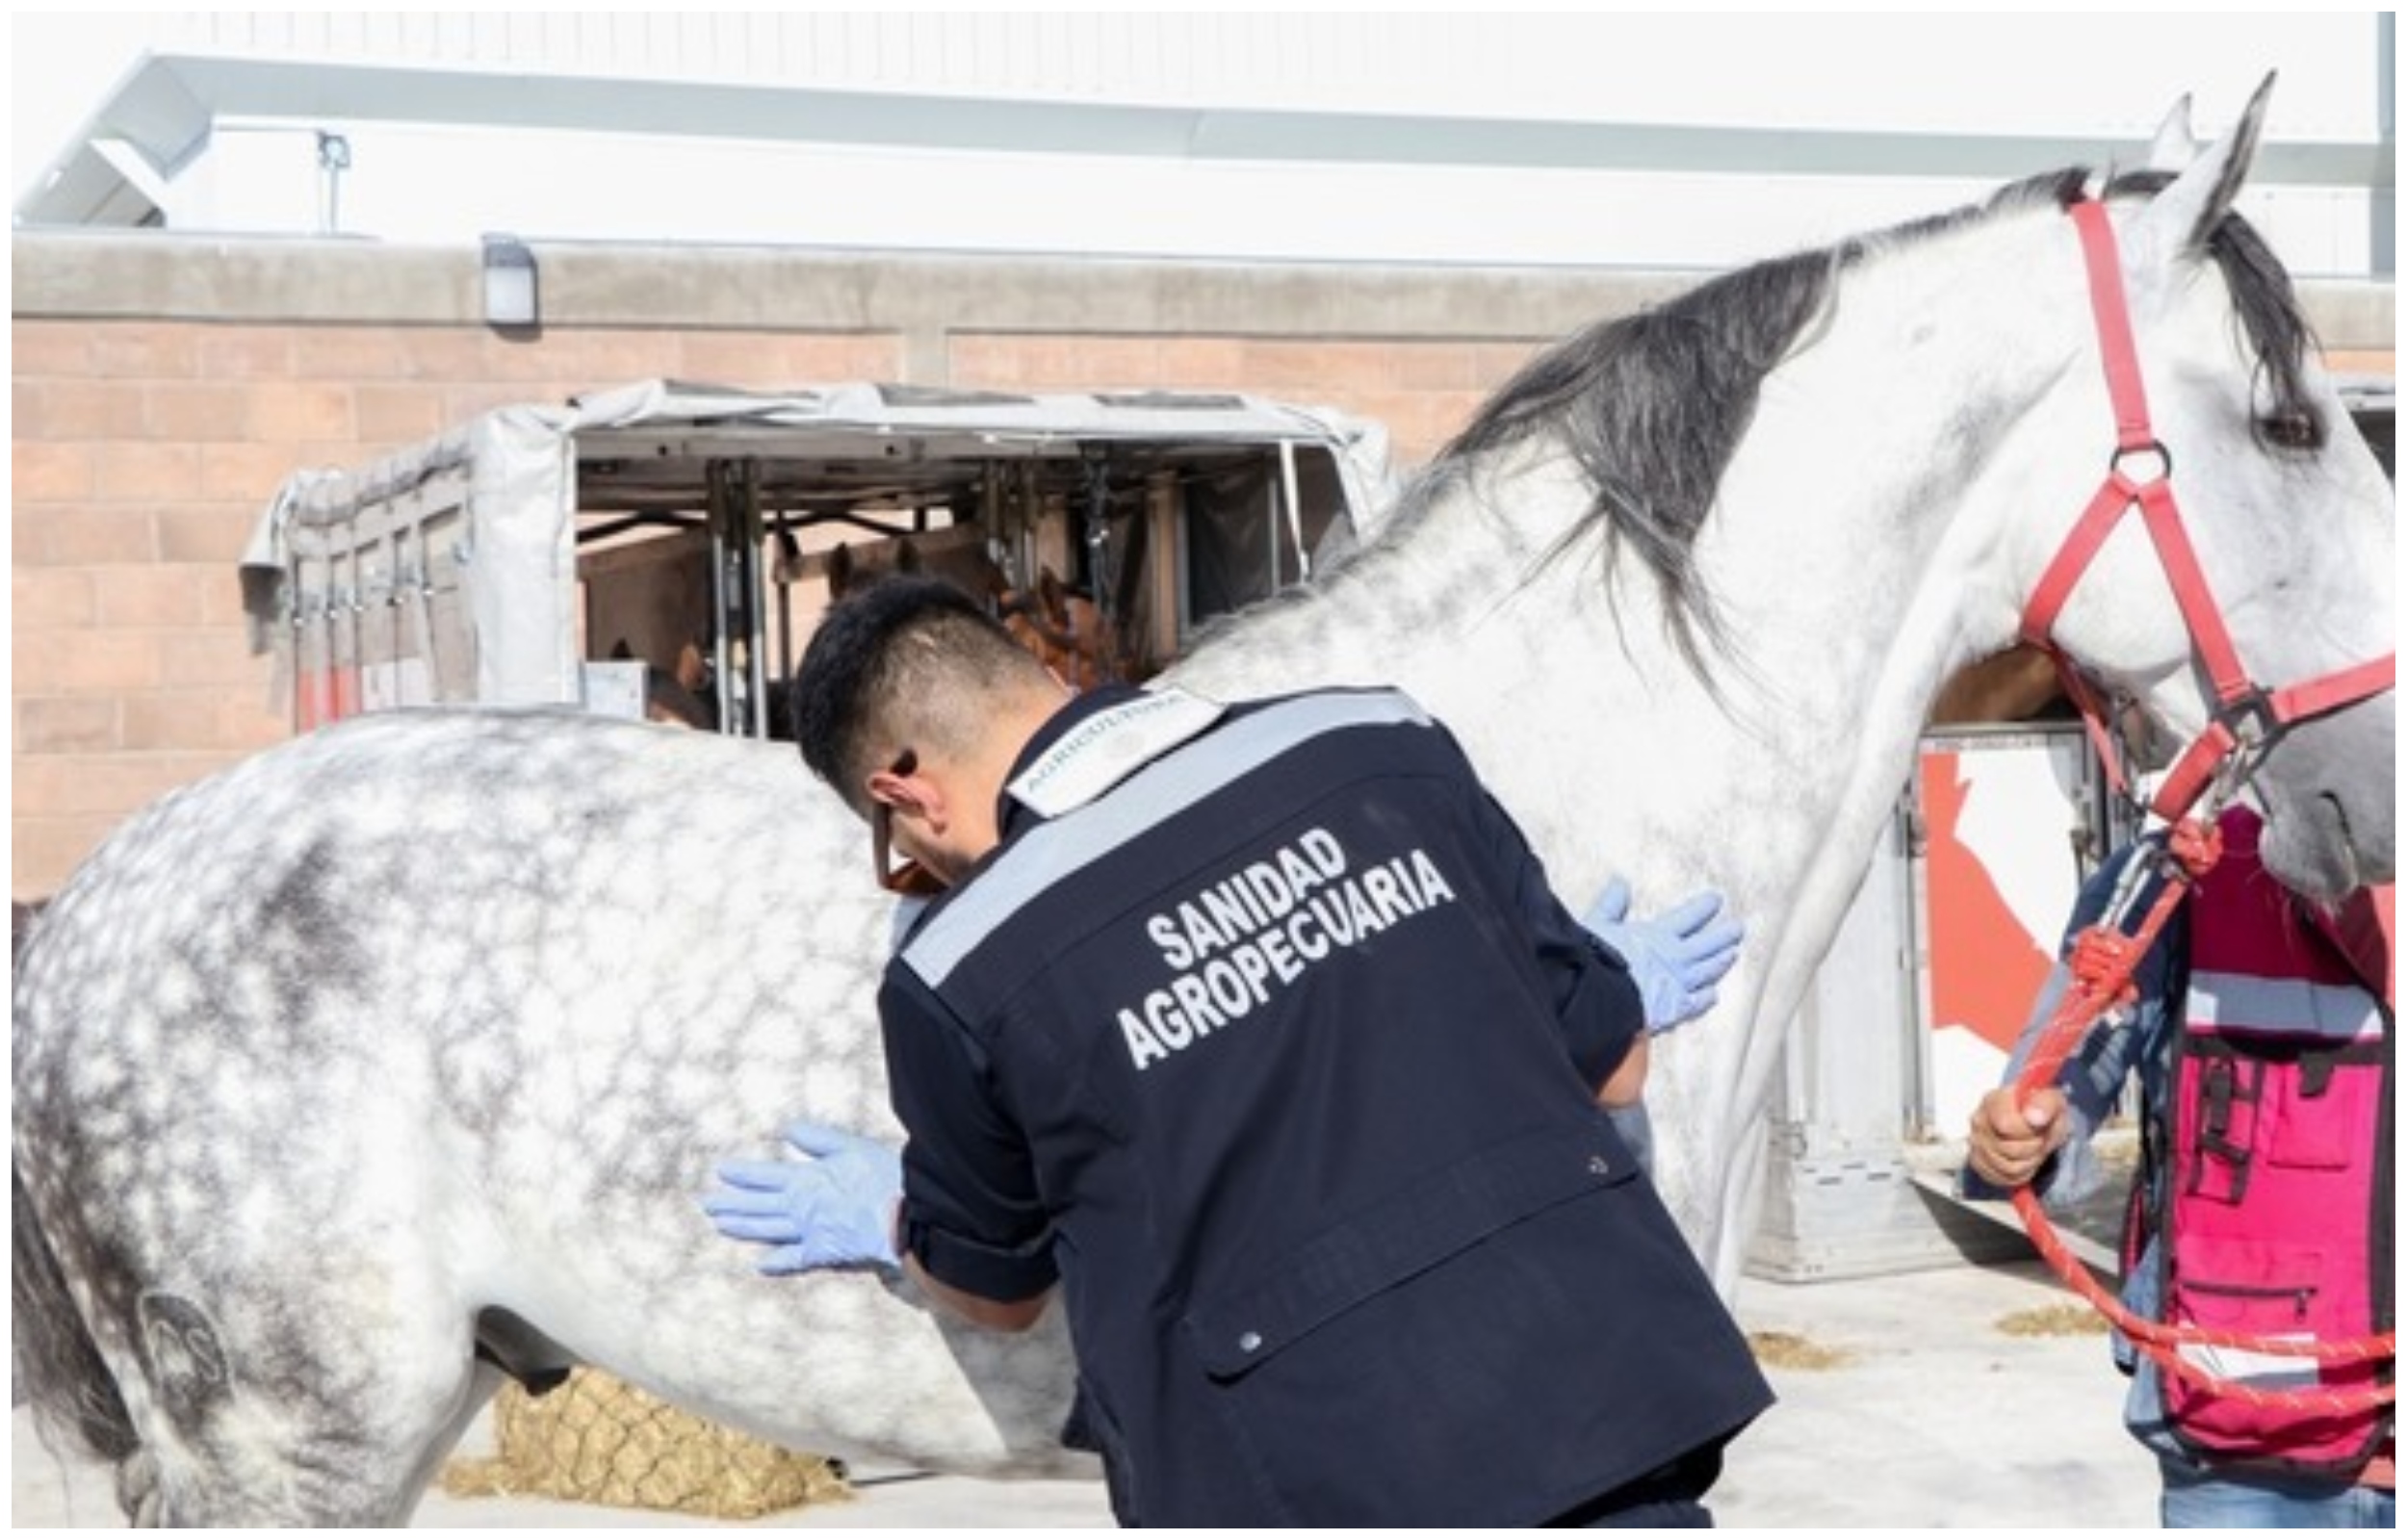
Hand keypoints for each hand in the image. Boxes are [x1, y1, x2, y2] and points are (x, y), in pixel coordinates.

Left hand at [702, 1120, 901, 1273]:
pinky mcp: (823, 1255)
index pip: (762, 1176)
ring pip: (767, 1232)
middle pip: (756, 1206)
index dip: (740, 1174)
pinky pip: (792, 1261)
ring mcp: (808, 1235)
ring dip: (741, 1229)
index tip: (720, 1171)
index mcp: (804, 1180)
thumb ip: (816, 1139)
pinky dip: (774, 1263)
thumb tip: (785, 1129)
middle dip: (729, 1203)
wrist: (904, 1218)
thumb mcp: (850, 1146)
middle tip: (706, 1202)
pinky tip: (758, 1265)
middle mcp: (799, 1209)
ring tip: (720, 1226)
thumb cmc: (882, 1177)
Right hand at [1581, 877, 1743, 1032]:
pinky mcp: (1675, 1009)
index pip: (1689, 916)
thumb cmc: (1594, 960)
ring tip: (1733, 953)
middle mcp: (1675, 958)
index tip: (1717, 900)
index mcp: (1658, 935)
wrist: (1599, 999)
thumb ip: (1611, 904)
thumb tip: (1620, 881)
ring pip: (1709, 970)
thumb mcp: (1598, 924)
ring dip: (1722, 961)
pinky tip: (1714, 995)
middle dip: (1724, 934)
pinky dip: (1707, 998)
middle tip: (1738, 927)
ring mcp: (1679, 985)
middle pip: (1708, 943)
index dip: (1704, 907)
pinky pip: (1697, 1003)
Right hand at [1965, 1087, 2071, 1189]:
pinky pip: (2001, 1179)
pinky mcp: (1978, 1162)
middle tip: (2040, 1140)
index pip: (2006, 1125)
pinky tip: (2024, 1161)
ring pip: (2007, 1168)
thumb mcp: (2053, 1102)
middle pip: (2007, 1150)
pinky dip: (2019, 1175)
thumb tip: (2033, 1117)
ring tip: (2033, 1150)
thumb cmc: (2042, 1110)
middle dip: (2033, 1149)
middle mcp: (1978, 1121)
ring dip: (2029, 1163)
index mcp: (1993, 1100)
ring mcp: (1975, 1143)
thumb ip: (2045, 1104)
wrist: (2036, 1122)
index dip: (2028, 1132)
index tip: (2039, 1127)